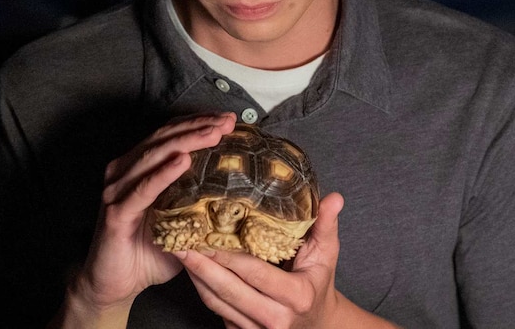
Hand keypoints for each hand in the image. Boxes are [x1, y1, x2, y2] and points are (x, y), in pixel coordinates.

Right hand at [57, 112, 236, 325]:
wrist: (114, 285)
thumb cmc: (148, 251)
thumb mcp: (180, 222)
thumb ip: (200, 204)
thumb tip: (241, 196)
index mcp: (139, 167)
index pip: (170, 134)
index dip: (198, 123)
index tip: (228, 119)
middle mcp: (124, 171)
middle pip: (164, 138)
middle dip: (198, 126)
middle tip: (227, 122)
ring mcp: (117, 190)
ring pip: (154, 155)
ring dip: (186, 142)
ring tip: (213, 134)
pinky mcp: (115, 212)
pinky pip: (143, 189)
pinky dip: (163, 173)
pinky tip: (183, 161)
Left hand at [175, 192, 346, 328]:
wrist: (319, 325)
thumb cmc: (319, 283)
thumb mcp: (326, 254)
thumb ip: (326, 225)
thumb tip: (334, 198)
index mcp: (296, 296)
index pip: (255, 273)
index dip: (228, 256)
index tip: (206, 237)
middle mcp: (276, 320)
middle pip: (228, 291)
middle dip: (201, 266)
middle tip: (181, 242)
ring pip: (217, 304)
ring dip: (196, 278)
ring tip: (180, 253)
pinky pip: (217, 313)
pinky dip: (203, 291)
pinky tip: (192, 271)